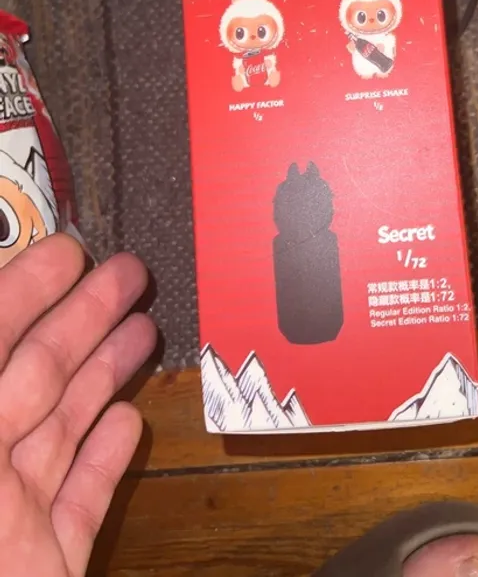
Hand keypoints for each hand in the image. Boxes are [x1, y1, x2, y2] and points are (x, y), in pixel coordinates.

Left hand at [0, 234, 156, 576]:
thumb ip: (0, 403)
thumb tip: (19, 339)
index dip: (20, 294)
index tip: (66, 252)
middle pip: (33, 380)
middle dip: (85, 320)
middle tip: (130, 273)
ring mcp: (6, 529)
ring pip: (62, 434)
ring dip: (106, 376)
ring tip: (144, 328)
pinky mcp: (45, 569)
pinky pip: (79, 507)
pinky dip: (106, 463)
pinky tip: (130, 424)